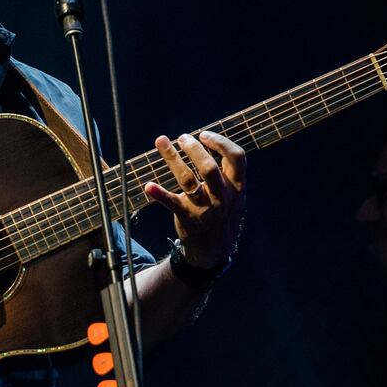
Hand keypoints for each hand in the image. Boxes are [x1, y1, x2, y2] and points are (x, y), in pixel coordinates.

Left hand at [142, 130, 246, 269]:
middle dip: (194, 149)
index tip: (205, 135)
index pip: (237, 158)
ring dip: (172, 158)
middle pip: (209, 167)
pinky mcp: (187, 216)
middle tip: (182, 137)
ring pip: (187, 179)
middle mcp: (221, 197)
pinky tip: (149, 186)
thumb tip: (211, 143)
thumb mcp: (235, 196)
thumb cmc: (223, 215)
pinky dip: (159, 194)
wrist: (214, 251)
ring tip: (161, 141)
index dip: (221, 142)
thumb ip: (227, 173)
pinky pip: (171, 203)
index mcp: (237, 188)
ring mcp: (204, 208)